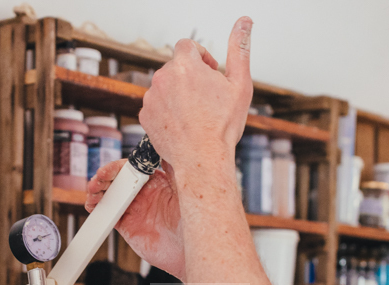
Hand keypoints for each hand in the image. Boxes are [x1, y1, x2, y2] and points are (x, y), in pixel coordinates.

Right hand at [85, 158, 184, 278]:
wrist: (193, 249)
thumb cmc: (196, 218)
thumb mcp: (186, 184)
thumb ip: (173, 162)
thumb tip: (166, 138)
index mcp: (157, 180)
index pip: (132, 167)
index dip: (117, 167)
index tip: (109, 170)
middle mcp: (144, 193)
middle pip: (117, 179)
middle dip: (104, 177)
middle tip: (98, 180)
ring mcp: (135, 209)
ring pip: (110, 195)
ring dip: (97, 191)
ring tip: (92, 192)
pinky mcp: (128, 226)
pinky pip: (108, 215)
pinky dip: (98, 209)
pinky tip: (93, 205)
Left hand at [140, 17, 253, 172]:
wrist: (202, 159)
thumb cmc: (221, 126)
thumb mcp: (240, 84)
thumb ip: (240, 49)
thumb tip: (244, 22)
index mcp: (184, 65)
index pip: (187, 45)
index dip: (201, 57)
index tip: (210, 72)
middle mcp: (163, 77)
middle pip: (175, 67)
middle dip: (189, 77)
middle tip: (206, 98)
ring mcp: (151, 97)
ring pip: (165, 87)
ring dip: (178, 94)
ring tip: (195, 114)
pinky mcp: (144, 115)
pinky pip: (155, 106)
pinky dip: (167, 111)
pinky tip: (182, 123)